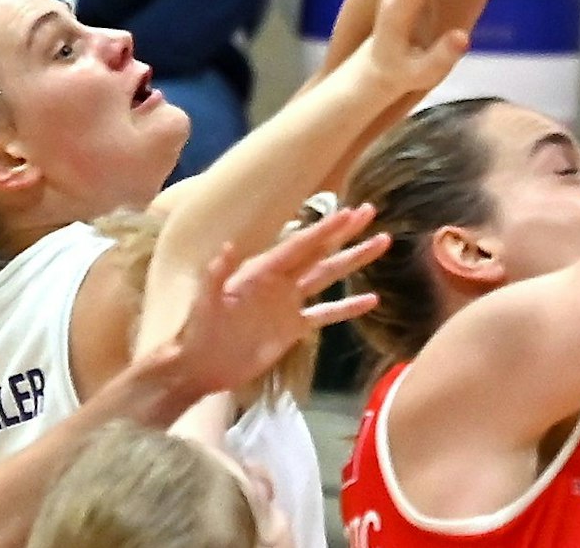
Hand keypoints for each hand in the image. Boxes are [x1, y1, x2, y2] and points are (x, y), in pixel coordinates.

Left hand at [161, 203, 390, 397]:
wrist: (201, 366)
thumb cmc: (198, 331)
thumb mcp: (205, 303)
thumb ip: (216, 276)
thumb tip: (227, 247)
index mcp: (261, 271)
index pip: (299, 245)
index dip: (324, 229)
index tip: (349, 213)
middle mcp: (279, 282)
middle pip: (318, 252)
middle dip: (344, 233)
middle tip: (370, 212)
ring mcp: (288, 304)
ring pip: (327, 277)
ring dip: (352, 261)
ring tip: (380, 243)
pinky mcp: (293, 328)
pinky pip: (325, 315)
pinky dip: (347, 308)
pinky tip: (371, 300)